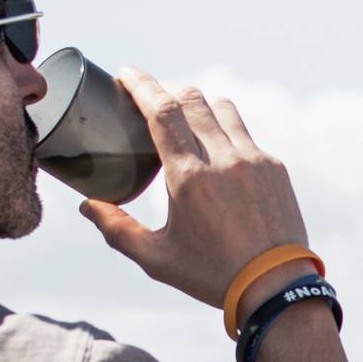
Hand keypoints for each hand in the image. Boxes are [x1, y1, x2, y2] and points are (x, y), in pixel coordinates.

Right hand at [79, 69, 313, 322]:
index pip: (161, 109)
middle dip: (166, 91)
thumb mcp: (156, 259)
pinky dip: (225, 129)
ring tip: (185, 117)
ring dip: (198, 104)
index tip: (126, 73)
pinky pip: (244, 132)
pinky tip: (216, 147)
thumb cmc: (212, 276)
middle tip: (151, 99)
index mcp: (188, 176)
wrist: (274, 288)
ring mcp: (253, 159)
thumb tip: (87, 205)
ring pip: (221, 107)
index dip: (141, 84)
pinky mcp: (274, 167)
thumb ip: (117, 229)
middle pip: (191, 98)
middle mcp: (222, 158)